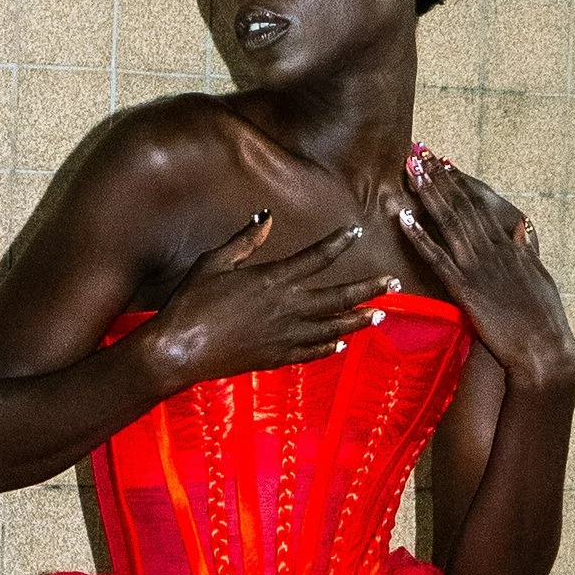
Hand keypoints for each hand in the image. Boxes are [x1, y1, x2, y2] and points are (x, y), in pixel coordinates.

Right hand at [143, 211, 397, 388]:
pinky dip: (328, 347)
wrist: (180, 349)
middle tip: (393, 283)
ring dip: (358, 321)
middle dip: (368, 288)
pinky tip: (341, 344)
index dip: (338, 243)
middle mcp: (287, 307)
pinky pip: (310, 352)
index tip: (356, 231)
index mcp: (273, 279)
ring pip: (332, 327)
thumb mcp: (214, 262)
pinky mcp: (275, 357)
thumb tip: (266, 217)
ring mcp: (284, 335)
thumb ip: (244, 241)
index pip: (316, 257)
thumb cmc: (192, 302)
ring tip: (380, 315)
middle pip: (337, 296)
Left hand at [397, 151, 574, 392]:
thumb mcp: (541, 278)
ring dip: (428, 196)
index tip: (444, 162)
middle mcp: (493, 250)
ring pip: (448, 223)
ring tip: (411, 170)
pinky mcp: (465, 289)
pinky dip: (420, 237)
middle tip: (419, 153)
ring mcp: (478, 268)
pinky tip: (404, 219)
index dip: (460, 183)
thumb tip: (524, 229)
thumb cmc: (545, 320)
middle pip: (461, 206)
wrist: (543, 350)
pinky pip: (437, 258)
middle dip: (439, 178)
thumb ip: (529, 251)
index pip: (481, 206)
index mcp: (510, 246)